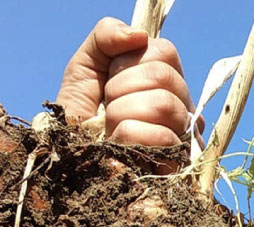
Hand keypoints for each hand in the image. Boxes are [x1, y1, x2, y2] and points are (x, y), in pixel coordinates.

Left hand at [56, 17, 203, 149]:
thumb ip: (107, 36)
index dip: (129, 61)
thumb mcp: (85, 66)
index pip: (165, 52)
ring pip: (164, 104)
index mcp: (166, 81)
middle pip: (164, 77)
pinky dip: (130, 137)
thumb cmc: (81, 116)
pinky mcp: (178, 165)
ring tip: (110, 129)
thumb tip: (139, 35)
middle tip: (106, 107)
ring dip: (122, 113)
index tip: (108, 80)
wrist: (69, 160)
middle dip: (120, 88)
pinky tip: (119, 146)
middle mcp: (182, 107)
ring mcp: (184, 137)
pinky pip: (164, 138)